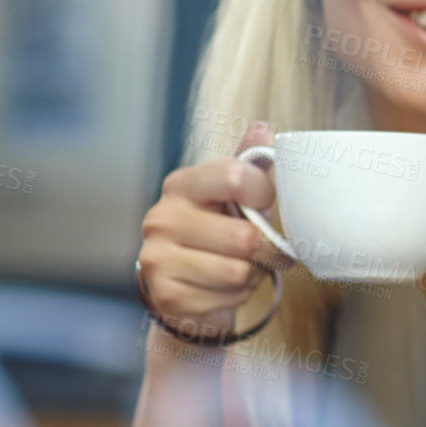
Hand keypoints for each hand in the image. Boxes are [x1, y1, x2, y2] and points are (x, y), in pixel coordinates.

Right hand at [138, 122, 290, 338]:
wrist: (188, 289)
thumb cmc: (220, 234)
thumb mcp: (235, 196)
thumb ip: (249, 164)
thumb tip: (263, 129)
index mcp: (182, 185)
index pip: (234, 175)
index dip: (264, 193)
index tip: (265, 203)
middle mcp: (162, 218)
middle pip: (244, 237)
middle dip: (268, 250)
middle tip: (265, 250)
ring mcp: (158, 258)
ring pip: (239, 271)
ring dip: (254, 275)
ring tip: (243, 268)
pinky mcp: (168, 295)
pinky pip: (229, 297)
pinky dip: (238, 297)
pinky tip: (224, 289)